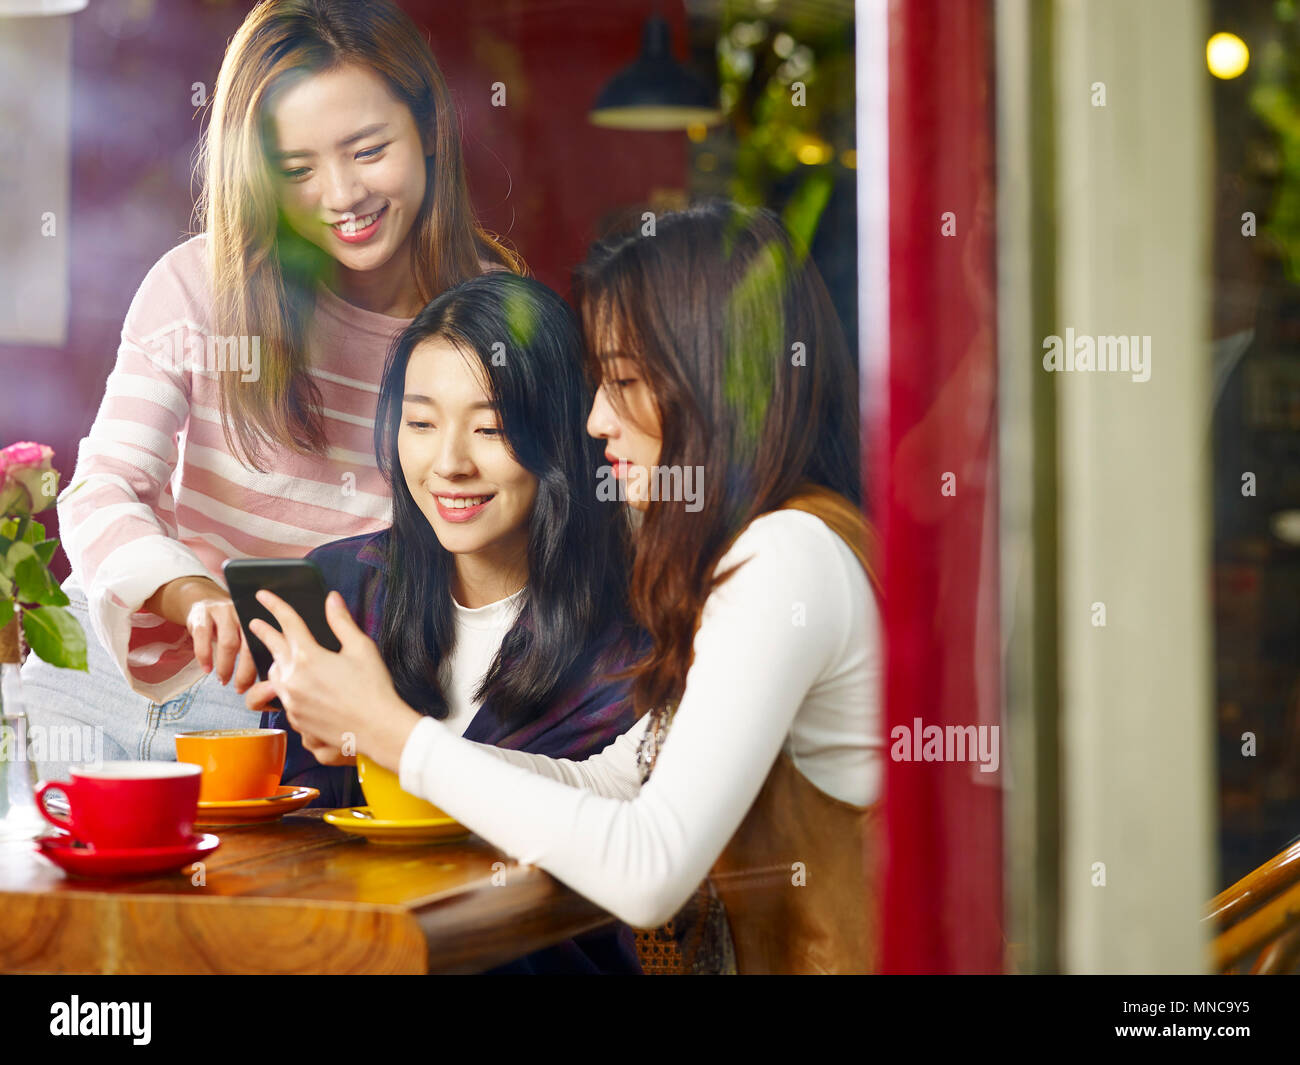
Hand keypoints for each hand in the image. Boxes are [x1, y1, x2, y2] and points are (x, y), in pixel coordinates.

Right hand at [144, 576, 256, 691]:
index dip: (260, 667)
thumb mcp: (243, 632)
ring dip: (225, 666)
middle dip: (244, 671)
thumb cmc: (229, 626)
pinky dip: (205, 656)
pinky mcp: (202, 613)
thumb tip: (262, 681)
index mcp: (258, 619)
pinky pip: (203, 637)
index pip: (264, 646)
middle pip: (247, 645)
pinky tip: (206, 669)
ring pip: (228, 642)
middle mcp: (243, 613)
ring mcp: (223, 611)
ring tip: (223, 680)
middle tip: (239, 688)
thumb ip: (253, 649)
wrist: (203, 600)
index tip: (255, 687)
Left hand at [248, 589, 420, 770]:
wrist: (377, 730)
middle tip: (255, 623)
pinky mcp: (296, 719)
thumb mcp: (362, 648)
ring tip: (280, 656)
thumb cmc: (373, 689)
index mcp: (308, 656)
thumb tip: (332, 599)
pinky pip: (284, 697)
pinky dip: (287, 687)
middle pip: (272, 648)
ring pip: (274, 674)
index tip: (262, 595)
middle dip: (263, 632)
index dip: (274, 605)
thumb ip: (342, 622)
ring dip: (276, 661)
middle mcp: (293, 678)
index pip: (287, 623)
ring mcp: (292, 701)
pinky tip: (298, 687)